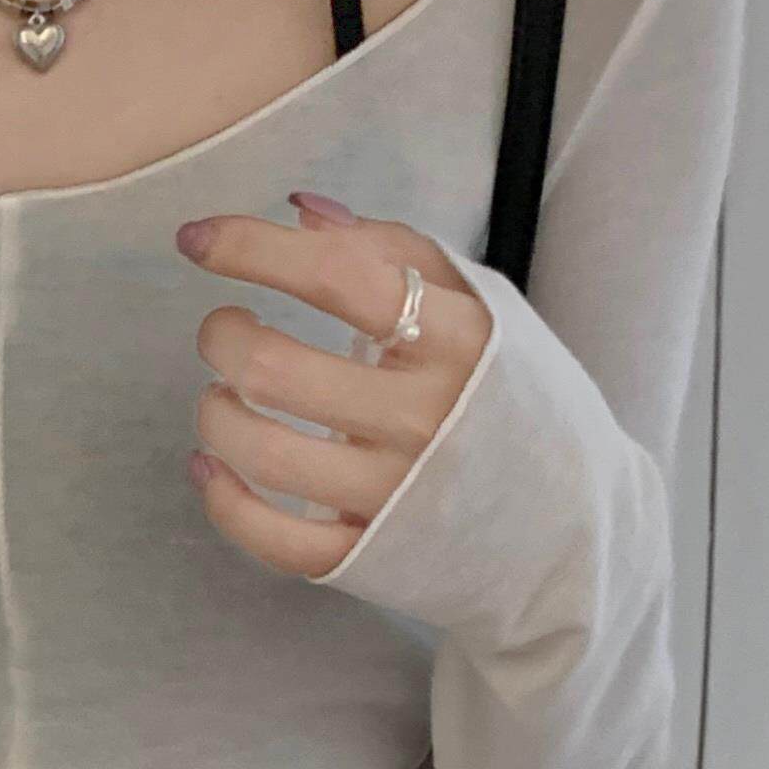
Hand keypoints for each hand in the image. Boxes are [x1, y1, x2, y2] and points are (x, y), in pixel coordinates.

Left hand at [175, 190, 494, 579]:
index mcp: (457, 341)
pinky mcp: (369, 557)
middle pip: (275, 369)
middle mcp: (423, 419)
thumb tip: (302, 210)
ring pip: (262, 454)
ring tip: (221, 396)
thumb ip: (397, 252)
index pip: (337, 276)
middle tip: (222, 332)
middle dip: (222, 338)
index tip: (197, 240)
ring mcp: (393, 496)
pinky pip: (274, 539)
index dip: (251, 249)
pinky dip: (223, 500)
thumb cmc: (513, 401)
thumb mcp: (482, 309)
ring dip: (215, 415)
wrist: (571, 526)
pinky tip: (211, 465)